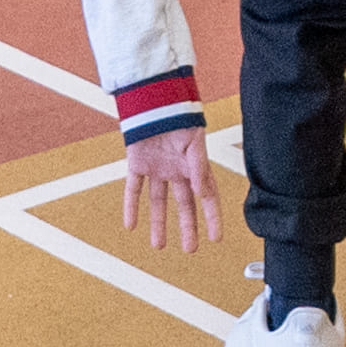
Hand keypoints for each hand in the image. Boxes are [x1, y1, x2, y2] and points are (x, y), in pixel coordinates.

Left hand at [120, 125, 219, 251]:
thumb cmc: (179, 116)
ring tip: (158, 245)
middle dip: (187, 227)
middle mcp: (177, 170)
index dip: (212, 217)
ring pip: (158, 202)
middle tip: (191, 249)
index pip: (207, 196)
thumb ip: (198, 167)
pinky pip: (133, 189)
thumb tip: (201, 192)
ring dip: (158, 223)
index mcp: (194, 165)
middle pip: (184, 204)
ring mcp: (157, 168)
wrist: (154, 97)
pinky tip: (130, 225)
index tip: (215, 238)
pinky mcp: (138, 163)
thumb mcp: (193, 142)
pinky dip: (131, 206)